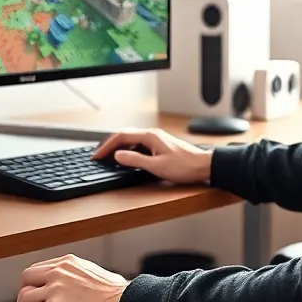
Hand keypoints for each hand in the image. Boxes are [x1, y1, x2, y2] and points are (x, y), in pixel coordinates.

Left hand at [15, 254, 126, 301]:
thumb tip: (74, 287)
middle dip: (22, 296)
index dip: (32, 284)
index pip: (38, 269)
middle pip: (25, 279)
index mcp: (68, 262)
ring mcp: (55, 288)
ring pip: (24, 298)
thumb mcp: (93, 272)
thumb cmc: (117, 294)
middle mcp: (59, 271)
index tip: (34, 296)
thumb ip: (77, 276)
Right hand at [91, 128, 211, 183]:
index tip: (97, 155)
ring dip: (118, 147)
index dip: (106, 146)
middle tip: (98, 155)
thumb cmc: (185, 166)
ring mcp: (156, 139)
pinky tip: (127, 158)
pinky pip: (139, 144)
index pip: (121, 137)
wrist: (204, 166)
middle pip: (124, 135)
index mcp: (149, 136)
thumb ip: (135, 160)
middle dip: (109, 145)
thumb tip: (118, 156)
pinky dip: (128, 149)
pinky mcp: (160, 145)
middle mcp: (152, 134)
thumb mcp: (156, 166)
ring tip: (108, 156)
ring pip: (131, 139)